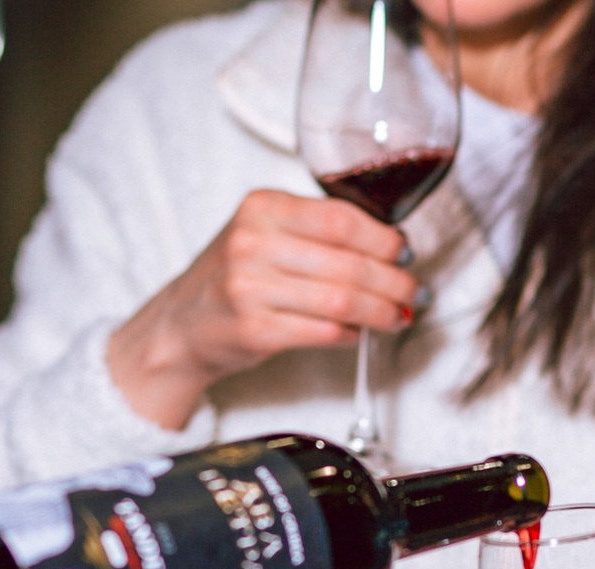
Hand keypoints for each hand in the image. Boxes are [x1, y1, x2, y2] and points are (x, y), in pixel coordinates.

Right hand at [108, 190, 419, 428]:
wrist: (181, 325)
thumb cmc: (232, 278)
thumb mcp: (262, 232)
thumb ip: (314, 229)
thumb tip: (388, 245)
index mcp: (261, 207)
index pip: (341, 219)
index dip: (384, 239)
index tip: (405, 252)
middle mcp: (252, 243)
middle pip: (348, 263)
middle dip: (393, 281)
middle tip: (414, 291)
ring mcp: (250, 289)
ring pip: (342, 301)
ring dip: (381, 312)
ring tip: (399, 316)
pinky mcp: (255, 331)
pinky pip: (323, 332)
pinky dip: (350, 334)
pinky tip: (359, 333)